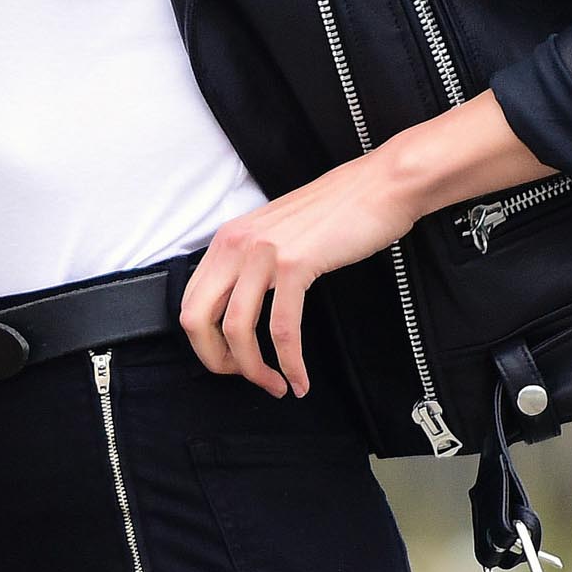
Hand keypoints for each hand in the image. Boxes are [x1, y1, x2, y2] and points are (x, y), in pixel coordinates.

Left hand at [180, 153, 415, 395]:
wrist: (381, 186)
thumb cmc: (338, 212)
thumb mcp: (277, 233)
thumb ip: (253, 263)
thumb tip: (240, 307)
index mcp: (227, 240)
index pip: (189, 302)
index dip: (205, 343)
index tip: (231, 361)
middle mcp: (235, 244)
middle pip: (197, 320)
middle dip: (217, 361)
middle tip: (245, 377)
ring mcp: (263, 253)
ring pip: (237, 329)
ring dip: (254, 370)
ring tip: (276, 385)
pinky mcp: (295, 264)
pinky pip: (282, 328)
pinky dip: (290, 362)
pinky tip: (299, 379)